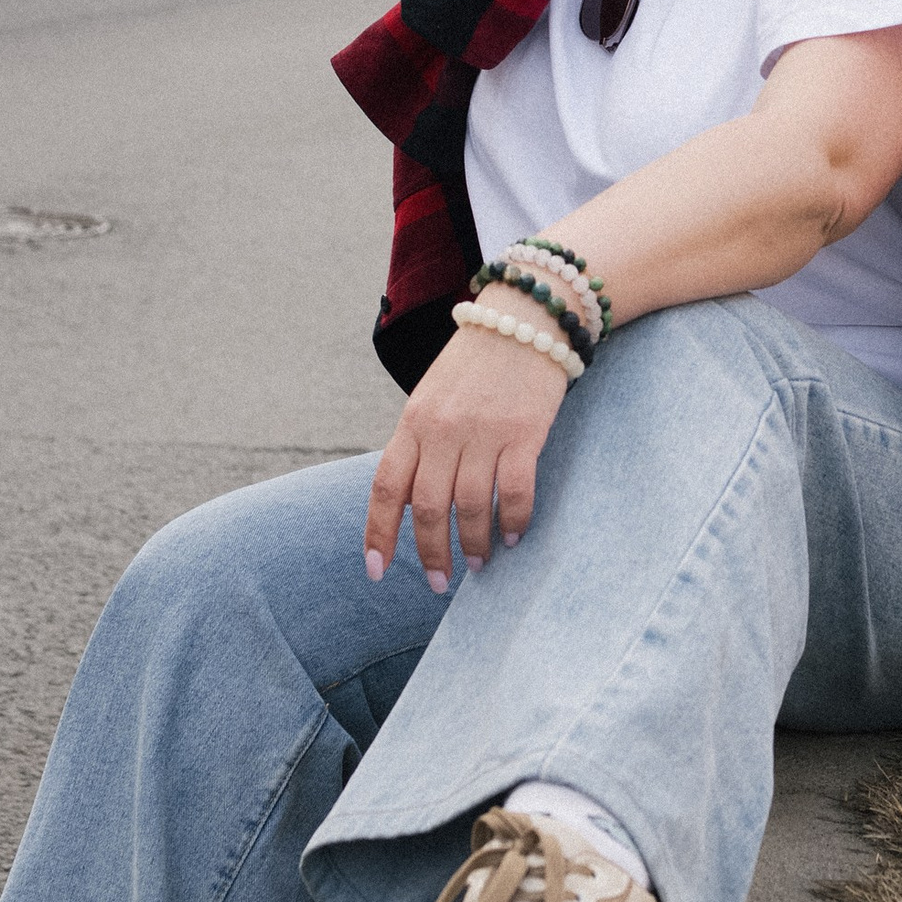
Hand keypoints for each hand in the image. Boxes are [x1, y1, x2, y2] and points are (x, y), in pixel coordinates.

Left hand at [364, 311, 570, 586]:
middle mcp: (442, 430)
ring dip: (473, 544)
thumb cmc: (476, 364)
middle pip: (428, 508)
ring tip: (480, 563)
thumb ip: (420, 443)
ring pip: (469, 507)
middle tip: (439, 583)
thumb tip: (413, 503)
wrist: (524, 318)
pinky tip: (515, 536)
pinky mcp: (523, 433)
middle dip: (432, 554)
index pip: (387, 487)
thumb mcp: (432, 397)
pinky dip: (513, 521)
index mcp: (413, 421)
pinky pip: (513, 492)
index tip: (377, 571)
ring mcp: (483, 432)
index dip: (379, 533)